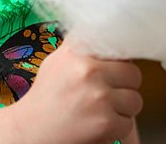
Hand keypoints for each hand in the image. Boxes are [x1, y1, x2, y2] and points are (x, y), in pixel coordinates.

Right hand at [6, 38, 142, 143]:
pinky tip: (96, 125)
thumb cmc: (46, 97)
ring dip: (122, 109)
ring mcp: (99, 96)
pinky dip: (116, 129)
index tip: (115, 66)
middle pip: (133, 74)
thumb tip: (112, 35)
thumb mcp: (58, 60)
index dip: (119, 60)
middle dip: (124, 86)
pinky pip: (128, 123)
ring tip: (101, 110)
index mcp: (78, 51)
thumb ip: (84, 46)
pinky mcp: (105, 122)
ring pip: (135, 100)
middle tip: (107, 94)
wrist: (31, 130)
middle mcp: (88, 70)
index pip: (118, 46)